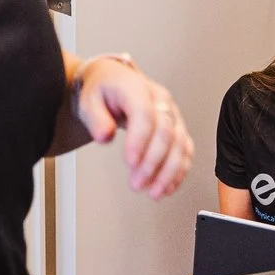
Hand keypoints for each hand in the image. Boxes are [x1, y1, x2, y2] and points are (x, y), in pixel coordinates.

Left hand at [75, 57, 193, 198]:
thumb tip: (105, 136)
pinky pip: (185, 149)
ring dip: (168, 172)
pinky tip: (169, 187)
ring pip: (180, 143)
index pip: (144, 114)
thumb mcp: (89, 100)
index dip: (139, 141)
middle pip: (165, 132)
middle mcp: (160, 100)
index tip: (130, 163)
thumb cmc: (103, 91)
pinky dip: (179, 170)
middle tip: (137, 183)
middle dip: (152, 163)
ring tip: (154, 192)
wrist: (114, 83)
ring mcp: (172, 114)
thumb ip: (96, 118)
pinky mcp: (177, 128)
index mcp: (137, 88)